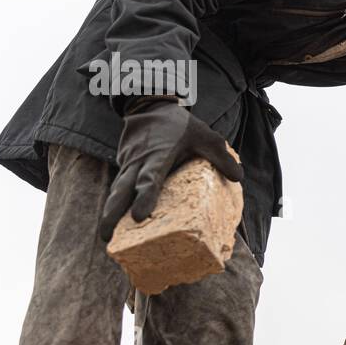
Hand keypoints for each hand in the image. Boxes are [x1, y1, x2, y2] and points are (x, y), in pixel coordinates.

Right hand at [99, 99, 243, 241]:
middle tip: (107, 237)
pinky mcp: (125, 166)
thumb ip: (221, 156)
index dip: (144, 197)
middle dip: (113, 214)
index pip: (149, 178)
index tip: (139, 216)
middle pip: (122, 191)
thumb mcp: (205, 136)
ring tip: (106, 237)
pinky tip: (114, 222)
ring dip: (109, 212)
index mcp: (158, 155)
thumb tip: (238, 178)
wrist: (151, 107)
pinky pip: (119, 187)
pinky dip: (114, 203)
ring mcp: (128, 165)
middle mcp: (138, 162)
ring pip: (116, 191)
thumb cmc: (180, 125)